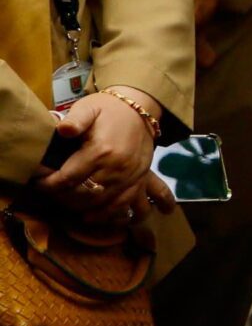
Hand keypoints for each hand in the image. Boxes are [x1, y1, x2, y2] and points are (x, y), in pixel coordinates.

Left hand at [33, 92, 158, 216]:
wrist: (140, 111)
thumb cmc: (109, 110)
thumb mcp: (89, 108)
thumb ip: (75, 119)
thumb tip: (63, 130)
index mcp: (102, 151)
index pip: (69, 178)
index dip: (49, 183)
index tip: (37, 181)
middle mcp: (117, 168)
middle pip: (83, 194)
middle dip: (62, 197)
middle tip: (50, 192)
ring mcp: (130, 177)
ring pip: (101, 203)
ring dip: (81, 207)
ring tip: (66, 202)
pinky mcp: (139, 181)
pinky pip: (124, 205)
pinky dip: (107, 215)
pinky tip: (91, 217)